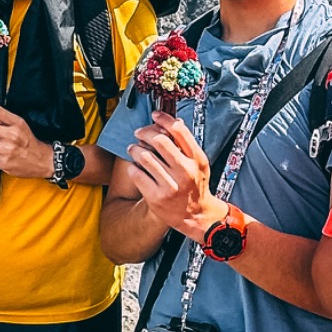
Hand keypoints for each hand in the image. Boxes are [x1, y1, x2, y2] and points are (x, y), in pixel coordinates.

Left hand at [121, 114, 219, 241]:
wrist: (195, 215)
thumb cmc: (195, 186)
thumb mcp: (199, 163)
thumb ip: (187, 144)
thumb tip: (174, 122)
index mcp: (196, 159)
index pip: (179, 130)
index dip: (164, 119)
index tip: (155, 115)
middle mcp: (185, 171)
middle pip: (159, 141)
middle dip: (145, 133)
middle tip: (139, 132)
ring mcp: (170, 185)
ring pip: (145, 157)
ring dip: (135, 148)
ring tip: (133, 148)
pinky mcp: (156, 197)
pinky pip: (137, 174)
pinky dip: (133, 166)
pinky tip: (135, 165)